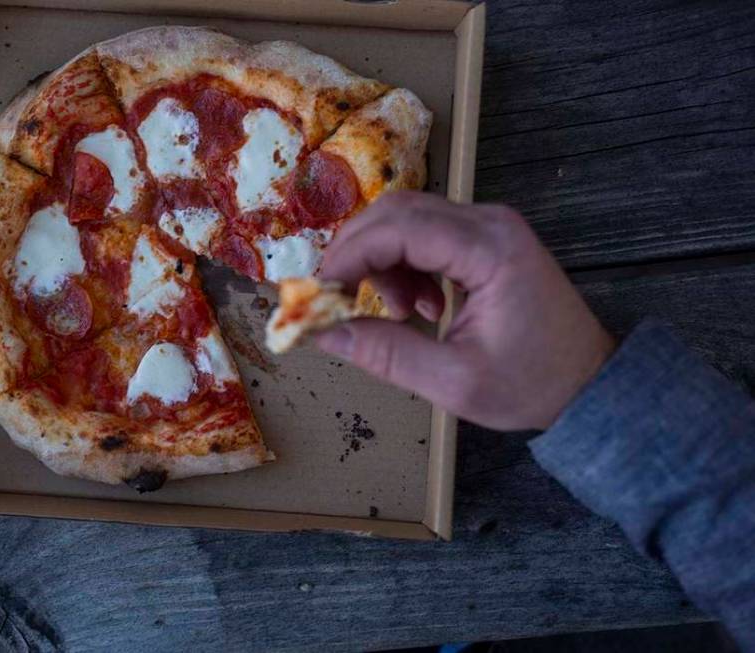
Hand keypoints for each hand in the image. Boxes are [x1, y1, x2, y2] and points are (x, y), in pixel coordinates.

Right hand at [315, 191, 614, 430]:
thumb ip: (385, 353)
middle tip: (338, 300)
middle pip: (397, 211)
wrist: (590, 382)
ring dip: (381, 261)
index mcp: (490, 249)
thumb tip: (322, 333)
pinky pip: (425, 235)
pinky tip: (419, 307)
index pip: (399, 228)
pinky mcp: (485, 239)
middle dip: (356, 253)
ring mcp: (489, 226)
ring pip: (406, 220)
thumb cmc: (531, 385)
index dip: (349, 255)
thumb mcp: (453, 381)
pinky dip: (403, 265)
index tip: (320, 292)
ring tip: (396, 313)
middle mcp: (489, 223)